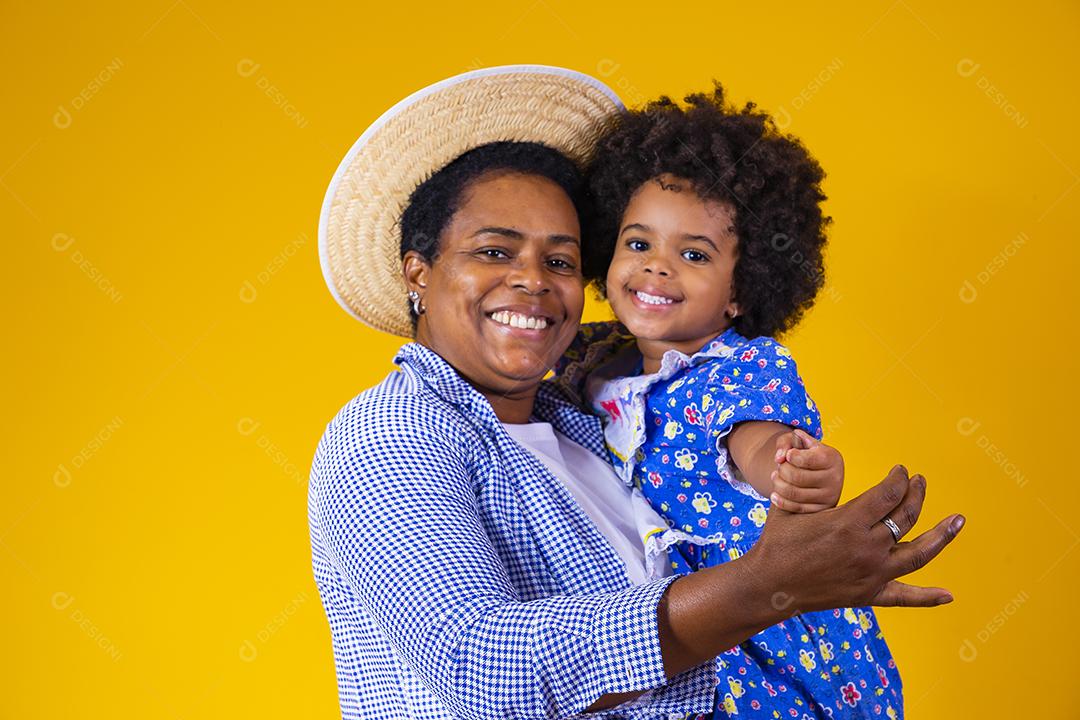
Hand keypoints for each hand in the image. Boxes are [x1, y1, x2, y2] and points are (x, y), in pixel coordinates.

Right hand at [748, 464, 964, 610]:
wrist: (769, 584)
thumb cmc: (777, 541)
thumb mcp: (791, 505)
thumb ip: (808, 482)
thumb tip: (803, 446)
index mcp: (848, 521)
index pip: (889, 493)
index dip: (899, 478)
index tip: (900, 471)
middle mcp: (867, 547)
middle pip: (906, 516)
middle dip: (917, 494)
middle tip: (920, 482)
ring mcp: (872, 573)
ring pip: (918, 553)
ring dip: (941, 535)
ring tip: (957, 520)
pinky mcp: (869, 595)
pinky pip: (906, 596)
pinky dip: (928, 597)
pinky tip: (948, 594)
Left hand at [770, 429, 842, 511]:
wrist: (817, 472)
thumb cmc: (806, 454)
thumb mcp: (797, 441)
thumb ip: (786, 442)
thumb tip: (779, 457)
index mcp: (832, 458)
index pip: (807, 459)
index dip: (791, 456)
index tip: (788, 455)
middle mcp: (834, 478)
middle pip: (797, 477)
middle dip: (782, 470)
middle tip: (780, 467)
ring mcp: (829, 496)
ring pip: (794, 493)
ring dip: (778, 484)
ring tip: (776, 477)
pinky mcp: (821, 509)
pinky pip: (796, 508)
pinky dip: (781, 501)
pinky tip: (775, 494)